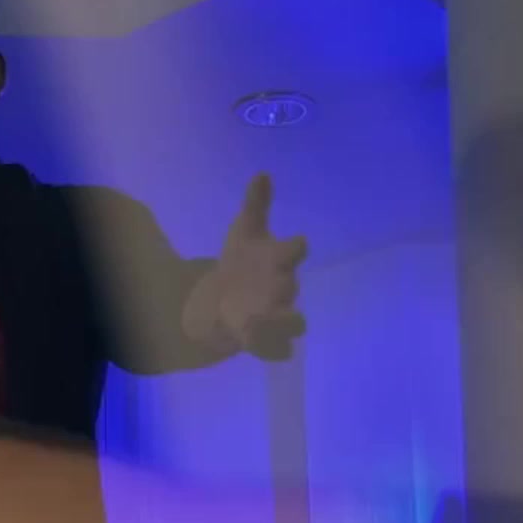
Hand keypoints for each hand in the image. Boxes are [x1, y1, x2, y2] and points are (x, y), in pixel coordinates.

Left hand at [187, 174, 307, 360]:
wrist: (225, 300)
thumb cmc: (242, 262)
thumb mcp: (245, 232)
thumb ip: (256, 204)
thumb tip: (262, 173)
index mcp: (278, 260)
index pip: (294, 250)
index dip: (296, 247)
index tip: (297, 242)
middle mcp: (282, 288)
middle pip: (291, 288)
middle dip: (283, 287)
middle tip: (270, 285)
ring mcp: (276, 316)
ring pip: (293, 324)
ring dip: (281, 322)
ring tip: (257, 320)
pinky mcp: (265, 340)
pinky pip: (277, 350)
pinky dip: (268, 348)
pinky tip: (248, 342)